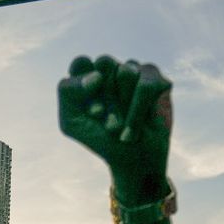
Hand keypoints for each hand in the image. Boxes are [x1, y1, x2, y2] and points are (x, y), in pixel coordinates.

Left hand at [58, 55, 171, 210]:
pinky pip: (146, 86)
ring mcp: (134, 71)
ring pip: (126, 72)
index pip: (81, 63)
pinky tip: (138, 127)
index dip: (84, 87)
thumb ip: (67, 92)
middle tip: (108, 123)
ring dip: (123, 107)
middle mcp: (111, 70)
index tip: (93, 112)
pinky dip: (138, 112)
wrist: (133, 160)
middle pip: (105, 63)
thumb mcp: (70, 122)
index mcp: (88, 77)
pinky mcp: (155, 79)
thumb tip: (97, 76)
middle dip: (107, 98)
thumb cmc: (100, 140)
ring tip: (122, 127)